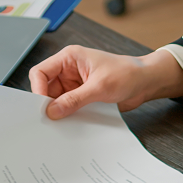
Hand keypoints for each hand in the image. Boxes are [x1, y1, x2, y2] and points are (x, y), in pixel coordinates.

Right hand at [29, 46, 182, 118]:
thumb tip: (53, 111)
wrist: (145, 83)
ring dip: (59, 111)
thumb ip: (74, 100)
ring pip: (56, 100)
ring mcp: (75, 85)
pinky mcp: (83, 97)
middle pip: (46, 88)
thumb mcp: (99, 87)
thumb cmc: (127, 74)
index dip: (37, 89)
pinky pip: (69, 107)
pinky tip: (71, 123)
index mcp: (69, 58)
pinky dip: (68, 115)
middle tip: (49, 119)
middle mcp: (69, 71)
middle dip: (47, 103)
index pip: (41, 72)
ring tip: (61, 123)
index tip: (42, 107)